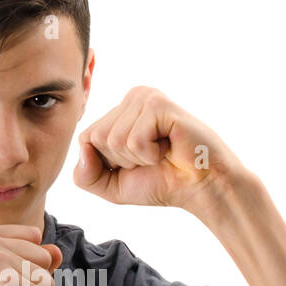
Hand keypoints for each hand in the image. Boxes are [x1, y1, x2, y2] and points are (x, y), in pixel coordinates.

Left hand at [73, 85, 249, 210]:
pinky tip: (169, 148)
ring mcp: (145, 98)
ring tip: (161, 153)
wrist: (201, 188)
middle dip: (122, 161)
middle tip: (152, 158)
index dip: (108, 163)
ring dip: (138, 158)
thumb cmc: (161, 182)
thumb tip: (84, 148)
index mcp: (119, 111)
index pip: (86, 139)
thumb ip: (84, 175)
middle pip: (97, 137)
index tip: (137, 163)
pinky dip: (150, 154)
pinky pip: (134, 140)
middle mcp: (131, 98)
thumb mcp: (111, 186)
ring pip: (113, 139)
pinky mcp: (159, 104)